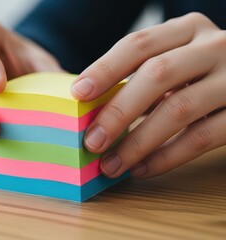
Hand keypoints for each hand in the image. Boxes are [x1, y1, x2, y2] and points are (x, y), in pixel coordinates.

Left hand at [71, 13, 225, 177]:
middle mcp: (212, 47)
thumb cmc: (200, 72)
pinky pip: (201, 138)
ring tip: (111, 165)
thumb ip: (143, 77)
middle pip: (156, 75)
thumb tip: (95, 108)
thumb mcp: (176, 61)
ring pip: (178, 109)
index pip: (138, 44)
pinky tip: (142, 169)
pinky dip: (167, 157)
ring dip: (137, 142)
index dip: (105, 69)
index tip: (78, 94)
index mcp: (187, 30)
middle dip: (118, 111)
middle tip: (92, 142)